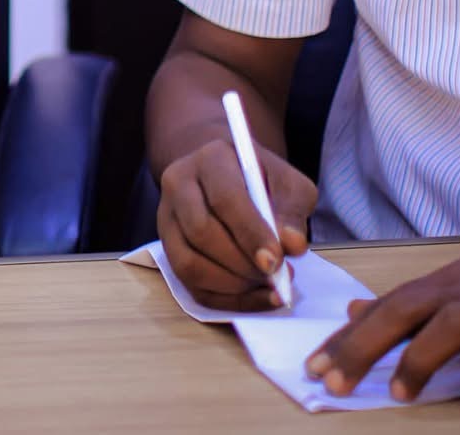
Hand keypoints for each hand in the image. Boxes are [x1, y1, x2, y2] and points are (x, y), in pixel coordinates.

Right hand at [155, 137, 315, 310]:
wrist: (226, 176)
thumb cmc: (262, 180)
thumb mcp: (288, 183)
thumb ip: (293, 210)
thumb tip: (291, 245)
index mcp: (210, 160)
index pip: (224, 200)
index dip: (250, 234)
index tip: (275, 262)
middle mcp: (178, 185)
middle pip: (200, 232)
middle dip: (241, 264)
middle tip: (276, 277)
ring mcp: (166, 218)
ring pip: (187, 262)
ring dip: (231, 285)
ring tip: (267, 285)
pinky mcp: (166, 246)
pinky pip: (189, 284)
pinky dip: (226, 299)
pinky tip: (256, 297)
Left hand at [306, 237, 459, 410]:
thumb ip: (412, 303)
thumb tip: (357, 309)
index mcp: (448, 282)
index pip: (387, 306)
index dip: (348, 336)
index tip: (314, 366)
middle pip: (408, 310)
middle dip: (366, 346)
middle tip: (335, 382)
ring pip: (458, 325)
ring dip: (424, 357)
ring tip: (399, 393)